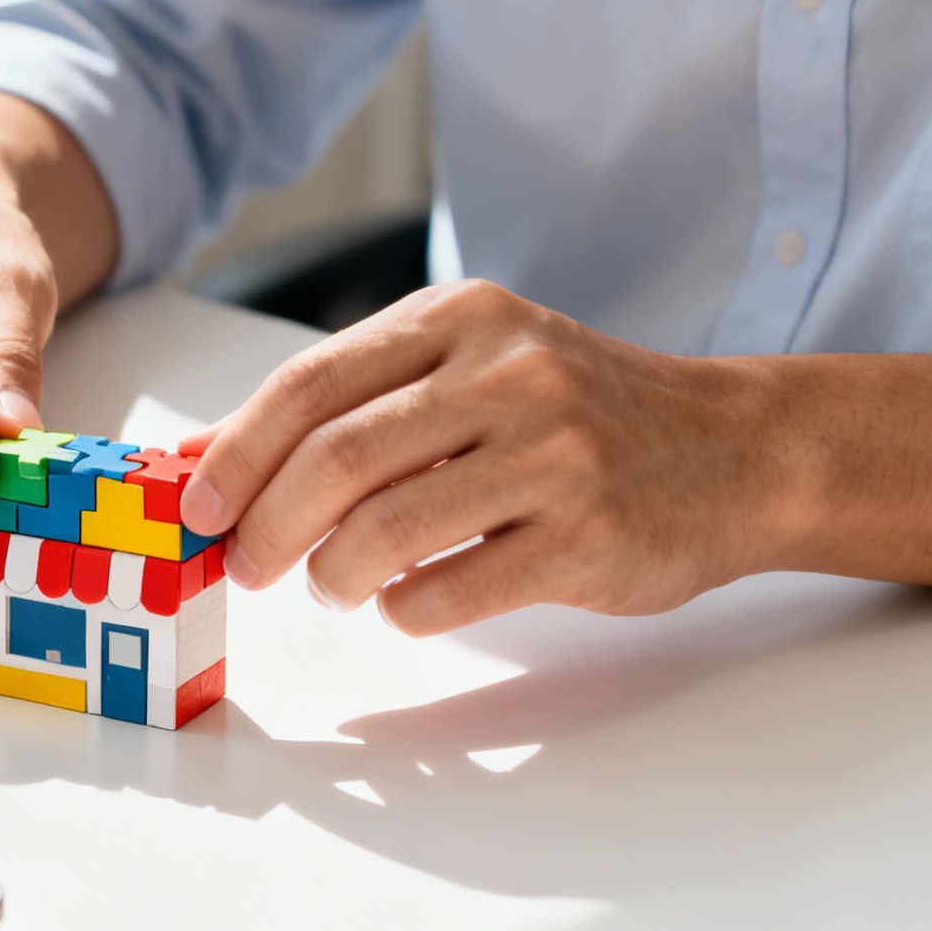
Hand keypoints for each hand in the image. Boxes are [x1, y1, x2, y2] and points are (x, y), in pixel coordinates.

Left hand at [178, 281, 780, 634]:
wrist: (735, 451)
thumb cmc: (572, 416)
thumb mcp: (465, 371)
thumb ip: (346, 405)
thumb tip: (205, 456)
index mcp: (462, 320)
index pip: (311, 385)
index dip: (235, 453)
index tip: (196, 506)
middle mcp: (508, 375)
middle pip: (337, 459)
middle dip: (268, 526)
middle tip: (248, 566)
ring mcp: (554, 456)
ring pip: (385, 531)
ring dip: (331, 575)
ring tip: (331, 585)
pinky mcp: (587, 537)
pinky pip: (450, 591)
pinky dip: (403, 610)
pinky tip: (406, 601)